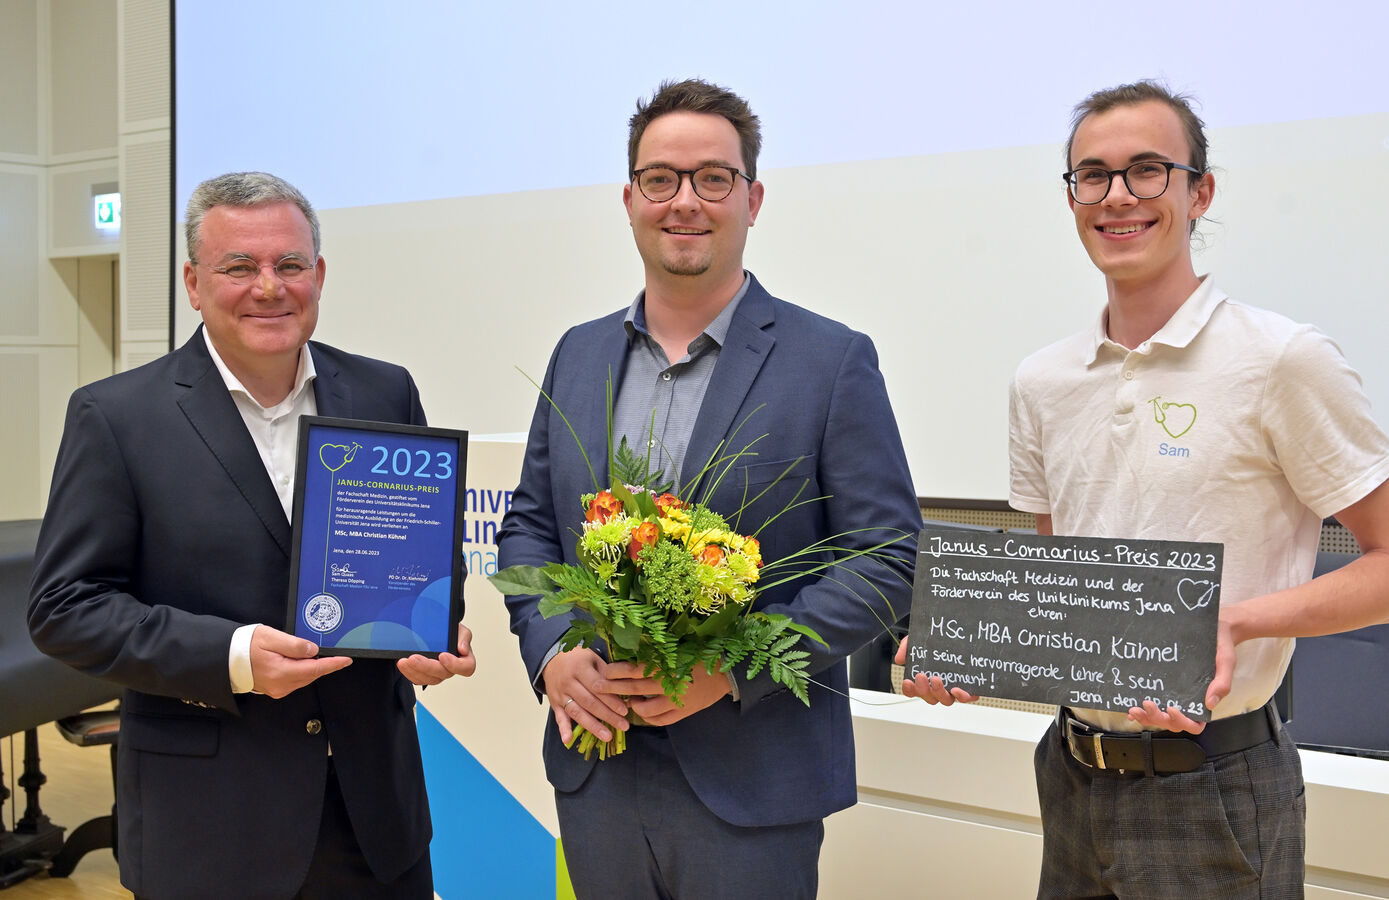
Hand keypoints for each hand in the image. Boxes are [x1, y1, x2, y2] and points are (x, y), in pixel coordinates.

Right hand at [250, 625, 351, 697]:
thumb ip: (293, 644)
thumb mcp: (270, 637)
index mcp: (280, 672)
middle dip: (324, 664)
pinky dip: (303, 671)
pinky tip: (302, 661)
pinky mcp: (275, 688)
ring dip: (313, 667)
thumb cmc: (245, 646)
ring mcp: (278, 689)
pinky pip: (296, 680)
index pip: (314, 669)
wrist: (226, 658)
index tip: (346, 660)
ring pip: (305, 678)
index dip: (332, 664)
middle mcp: (280, 685)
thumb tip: (312, 650)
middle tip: (334, 653)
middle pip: (311, 674)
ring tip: (313, 654)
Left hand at [398, 623, 476, 684]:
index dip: (455, 665)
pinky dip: (409, 672)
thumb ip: (463, 637)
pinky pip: (418, 679)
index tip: (442, 655)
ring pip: (428, 679)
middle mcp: (451, 669)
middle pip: (443, 674)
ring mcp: (438, 674)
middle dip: (427, 666)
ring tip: (404, 661)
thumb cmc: (450, 632)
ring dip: (414, 670)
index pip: (466, 668)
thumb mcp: (459, 629)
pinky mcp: (425, 676)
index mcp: (464, 659)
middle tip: (414, 658)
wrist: (437, 632)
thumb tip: (463, 649)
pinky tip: (403, 664)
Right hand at [542, 647, 629, 744]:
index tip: (625, 711)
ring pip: (577, 712)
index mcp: (580, 668)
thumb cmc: (578, 658)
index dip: (611, 700)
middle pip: (589, 702)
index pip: (597, 687)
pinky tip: (568, 740)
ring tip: (607, 737)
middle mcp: (568, 682)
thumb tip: (625, 687)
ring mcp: (560, 694)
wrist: (552, 658)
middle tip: (623, 726)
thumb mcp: (593, 657)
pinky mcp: (554, 703)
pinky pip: (558, 717)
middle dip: (607, 715)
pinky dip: (563, 729)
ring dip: (592, 726)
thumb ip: (606, 672)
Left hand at [609, 661, 730, 725]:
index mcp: (667, 666)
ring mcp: (675, 702)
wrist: (726, 673)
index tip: (604, 670)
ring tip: (627, 700)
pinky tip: (643, 711)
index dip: (616, 671)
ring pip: (645, 709)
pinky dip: (648, 717)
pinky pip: (659, 720)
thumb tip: (631, 654)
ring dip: (632, 705)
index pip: (635, 669)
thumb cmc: (701, 656)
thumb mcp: (679, 650)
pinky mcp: (682, 713)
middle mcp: (669, 685)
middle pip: (633, 688)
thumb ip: (658, 655)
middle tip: (597, 687)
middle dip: (612, 688)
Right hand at [894, 636, 977, 704]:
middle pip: (930, 698)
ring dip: (939, 692)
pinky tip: (957, 689)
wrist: (954, 633)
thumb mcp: (917, 641)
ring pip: (946, 700)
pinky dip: (961, 696)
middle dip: (923, 690)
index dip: (909, 690)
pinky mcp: (969, 687)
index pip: (914, 691)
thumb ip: (906, 649)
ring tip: (936, 679)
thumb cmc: (935, 642)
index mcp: (925, 680)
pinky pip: (966, 697)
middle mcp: (939, 687)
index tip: (907, 681)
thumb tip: (899, 660)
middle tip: (920, 676)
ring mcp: (953, 688)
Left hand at [1128, 613, 1234, 733]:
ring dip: (1146, 717)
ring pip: (1160, 717)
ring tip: (1134, 709)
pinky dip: (1141, 710)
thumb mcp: (1225, 661)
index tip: (1171, 708)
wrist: (1214, 629)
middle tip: (1146, 704)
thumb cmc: (1221, 646)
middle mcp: (1187, 701)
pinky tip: (1129, 706)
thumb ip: (1222, 682)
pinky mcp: (1163, 685)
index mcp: (1203, 701)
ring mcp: (1174, 695)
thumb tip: (1210, 704)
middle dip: (1157, 718)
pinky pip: (1153, 703)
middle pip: (1172, 722)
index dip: (1181, 721)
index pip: (1194, 724)